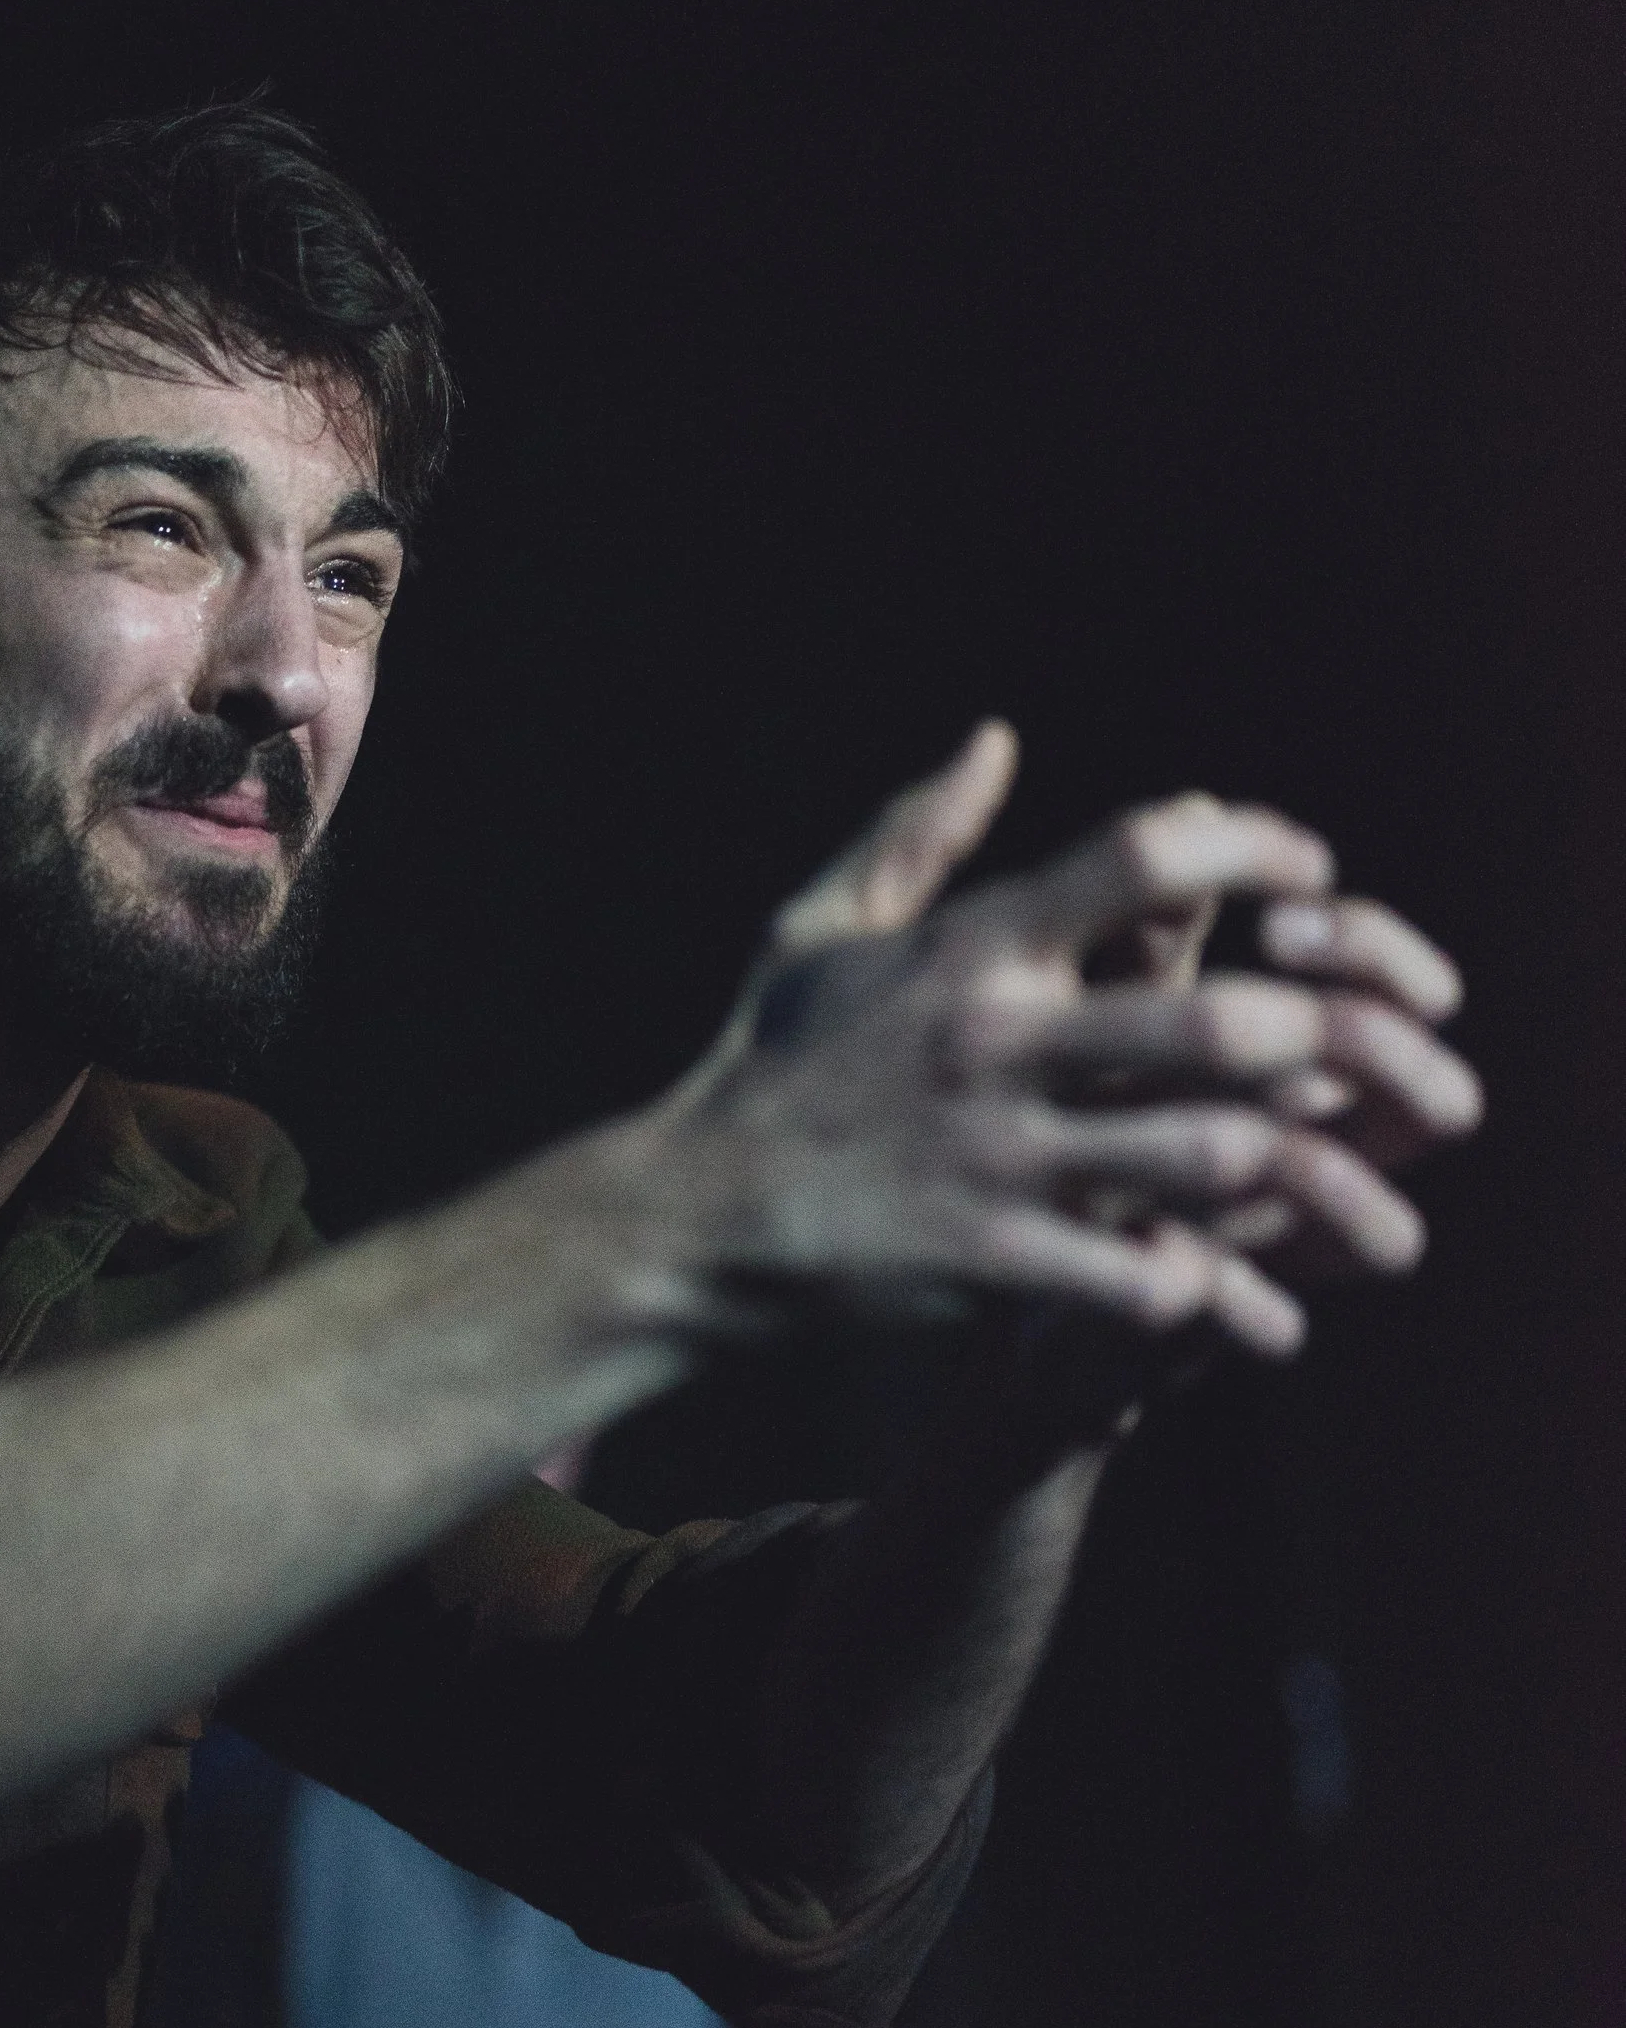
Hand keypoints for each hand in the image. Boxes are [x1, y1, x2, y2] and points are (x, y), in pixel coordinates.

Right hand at [655, 723, 1480, 1358]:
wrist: (692, 1215)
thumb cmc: (767, 1064)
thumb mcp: (819, 929)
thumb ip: (915, 833)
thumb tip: (994, 738)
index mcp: (973, 946)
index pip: (1148, 858)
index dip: (1257, 849)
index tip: (1307, 872)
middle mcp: (996, 1041)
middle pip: (1218, 1019)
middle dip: (1309, 1033)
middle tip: (1335, 1047)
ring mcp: (998, 1155)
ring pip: (1205, 1152)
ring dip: (1278, 1165)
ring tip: (1301, 1170)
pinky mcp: (990, 1259)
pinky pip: (1143, 1277)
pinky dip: (1209, 1289)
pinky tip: (1227, 1287)